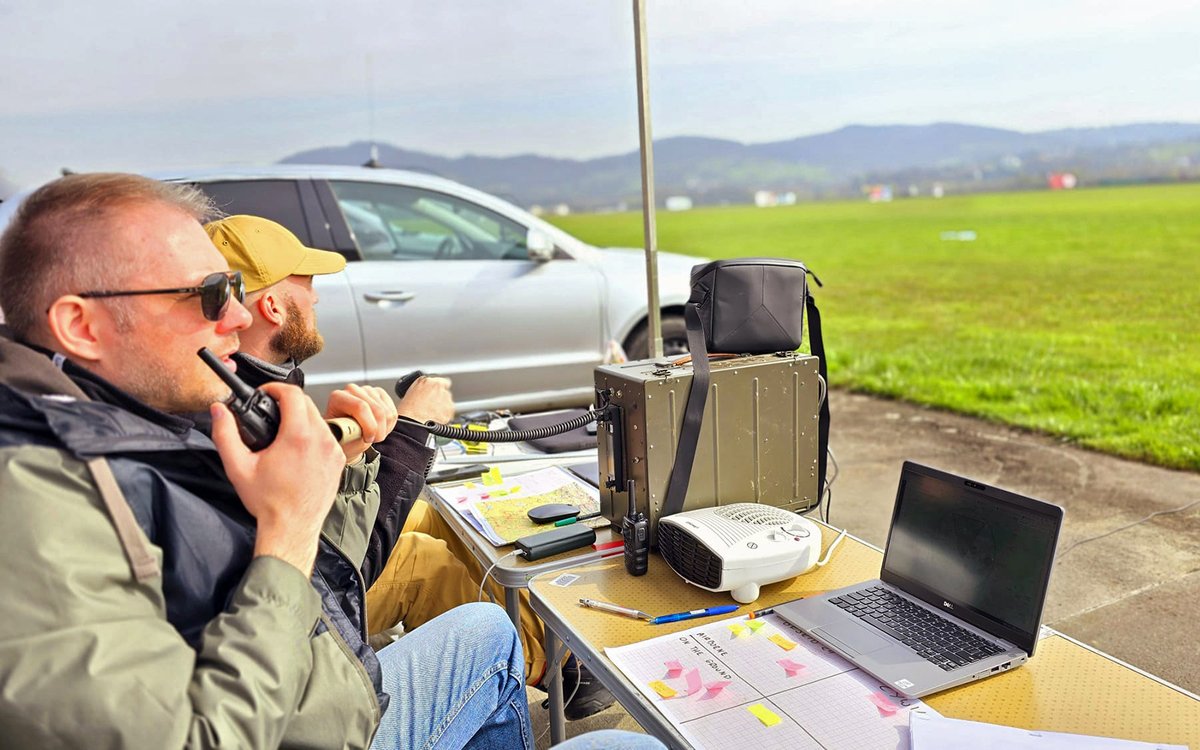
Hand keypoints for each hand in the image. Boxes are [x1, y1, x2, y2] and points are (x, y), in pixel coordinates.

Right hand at [210, 382, 344, 574]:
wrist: (291, 529)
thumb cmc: (267, 502)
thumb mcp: (238, 467)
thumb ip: (225, 434)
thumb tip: (218, 411)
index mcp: (298, 436)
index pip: (293, 393)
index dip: (275, 388)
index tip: (265, 393)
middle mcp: (321, 439)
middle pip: (307, 403)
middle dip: (287, 402)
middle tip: (270, 411)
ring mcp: (333, 450)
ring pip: (318, 418)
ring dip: (301, 418)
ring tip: (282, 431)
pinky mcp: (339, 460)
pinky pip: (327, 436)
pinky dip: (313, 435)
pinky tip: (298, 448)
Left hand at [325, 384, 399, 463]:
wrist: (347, 436)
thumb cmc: (342, 438)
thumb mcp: (342, 439)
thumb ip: (348, 433)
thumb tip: (351, 430)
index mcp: (338, 398)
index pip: (360, 407)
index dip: (369, 426)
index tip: (368, 439)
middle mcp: (352, 390)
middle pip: (377, 410)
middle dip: (379, 430)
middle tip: (372, 440)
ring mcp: (367, 390)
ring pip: (387, 413)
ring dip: (384, 429)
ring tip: (373, 434)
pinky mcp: (380, 394)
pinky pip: (393, 412)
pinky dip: (389, 425)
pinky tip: (379, 428)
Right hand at [397, 375, 454, 423]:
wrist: (412, 422)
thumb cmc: (408, 408)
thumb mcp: (412, 389)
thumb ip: (423, 385)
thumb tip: (426, 386)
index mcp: (431, 382)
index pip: (443, 381)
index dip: (439, 387)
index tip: (436, 392)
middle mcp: (441, 389)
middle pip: (445, 392)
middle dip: (440, 398)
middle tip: (430, 404)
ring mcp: (447, 400)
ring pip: (447, 402)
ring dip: (442, 406)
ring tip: (430, 412)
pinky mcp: (450, 411)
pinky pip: (449, 412)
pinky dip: (444, 415)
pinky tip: (434, 417)